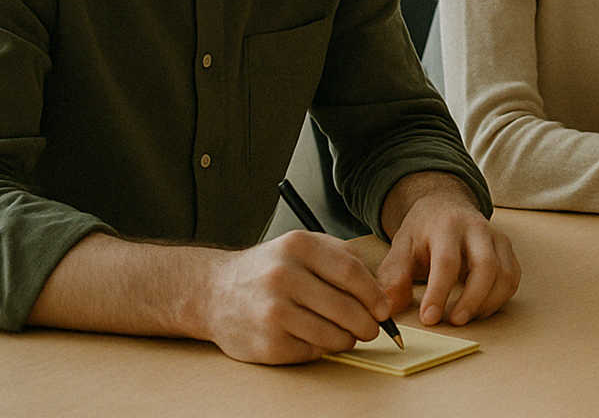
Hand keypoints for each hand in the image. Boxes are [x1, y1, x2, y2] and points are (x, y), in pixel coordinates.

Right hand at [199, 231, 391, 363]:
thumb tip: (379, 293)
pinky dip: (321, 349)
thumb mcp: (304, 247)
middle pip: (346, 308)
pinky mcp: (265, 344)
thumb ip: (343, 260)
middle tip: (371, 329)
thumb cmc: (270, 269)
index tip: (383, 309)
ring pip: (333, 335)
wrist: (215, 292)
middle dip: (367, 324)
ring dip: (348, 340)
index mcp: (298, 247)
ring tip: (346, 334)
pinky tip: (314, 338)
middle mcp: (282, 277)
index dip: (374, 295)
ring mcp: (272, 312)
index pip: (351, 274)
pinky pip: (311, 352)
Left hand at [377, 172, 520, 326]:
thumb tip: (389, 309)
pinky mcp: (507, 248)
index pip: (447, 262)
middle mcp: (477, 229)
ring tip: (465, 317)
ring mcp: (496, 237)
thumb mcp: (401, 248)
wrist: (445, 205)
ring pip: (505, 274)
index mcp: (446, 226)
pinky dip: (500, 298)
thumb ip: (394, 277)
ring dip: (488, 302)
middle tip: (454, 322)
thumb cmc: (423, 232)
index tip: (428, 318)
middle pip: (486, 266)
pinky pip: (512, 277)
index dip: (439, 293)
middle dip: (472, 299)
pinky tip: (479, 308)